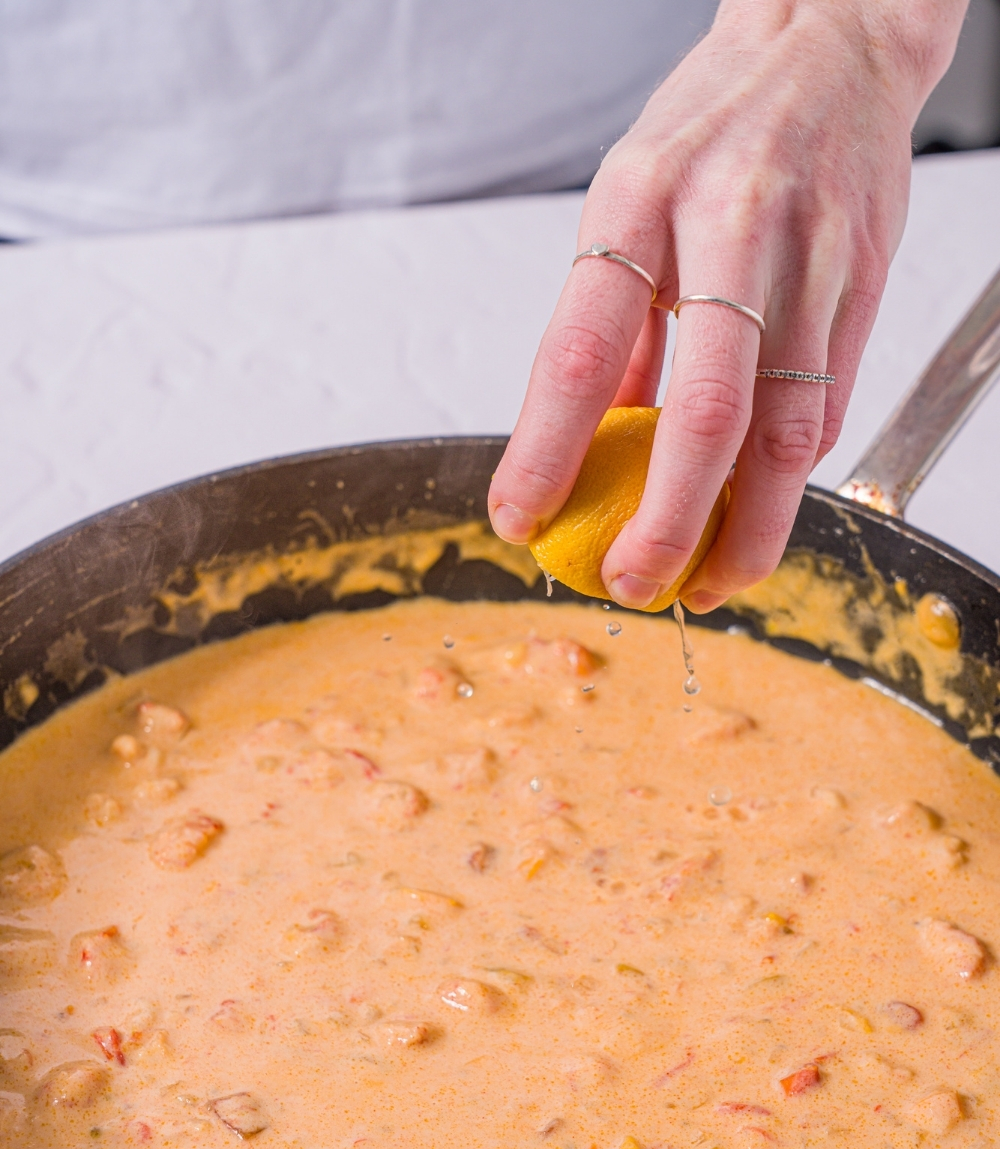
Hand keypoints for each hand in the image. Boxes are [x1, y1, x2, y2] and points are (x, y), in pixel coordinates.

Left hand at [488, 0, 965, 610]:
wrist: (831, 48)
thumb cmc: (714, 130)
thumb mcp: (629, 202)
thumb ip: (612, 323)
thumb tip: (581, 441)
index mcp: (641, 202)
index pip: (579, 354)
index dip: (545, 453)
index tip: (519, 520)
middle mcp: (732, 229)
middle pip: (705, 413)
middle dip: (666, 523)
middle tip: (634, 585)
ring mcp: (812, 260)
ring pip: (786, 433)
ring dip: (747, 530)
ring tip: (708, 583)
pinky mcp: (865, 289)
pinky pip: (825, 411)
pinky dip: (786, 478)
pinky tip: (756, 510)